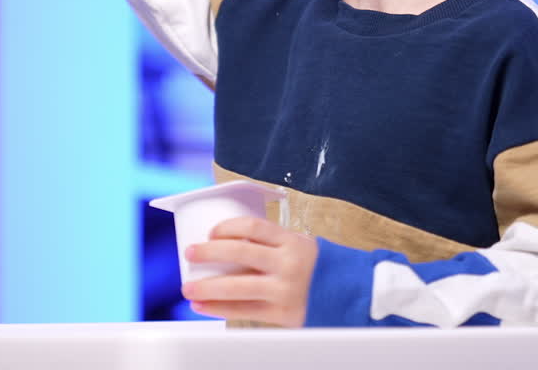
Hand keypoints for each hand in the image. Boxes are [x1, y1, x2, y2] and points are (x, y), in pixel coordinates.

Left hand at [182, 216, 317, 326]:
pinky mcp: (282, 312)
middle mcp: (287, 262)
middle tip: (190, 254)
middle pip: (239, 251)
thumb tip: (226, 248)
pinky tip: (203, 306)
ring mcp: (284, 288)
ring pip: (237, 285)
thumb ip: (270, 245)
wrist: (349, 294)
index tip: (211, 233)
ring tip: (188, 288)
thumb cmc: (317, 268)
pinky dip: (219, 308)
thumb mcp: (299, 246)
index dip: (227, 227)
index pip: (253, 226)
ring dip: (207, 287)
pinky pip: (244, 310)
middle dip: (209, 252)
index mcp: (291, 240)